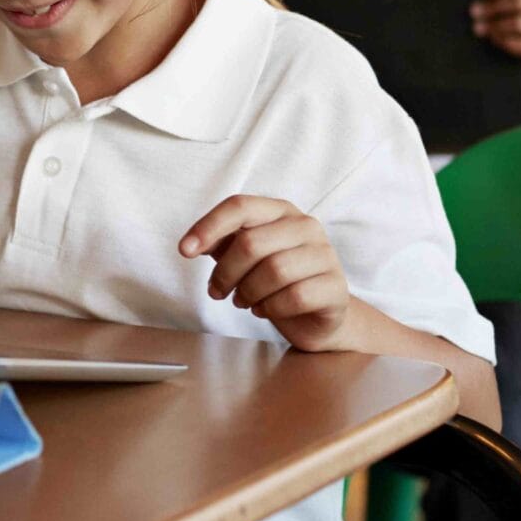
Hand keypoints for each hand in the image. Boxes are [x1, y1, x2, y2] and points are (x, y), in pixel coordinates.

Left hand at [180, 195, 353, 350]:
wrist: (316, 314)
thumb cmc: (274, 281)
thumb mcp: (243, 257)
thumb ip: (221, 244)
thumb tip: (192, 244)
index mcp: (280, 211)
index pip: (240, 206)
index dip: (208, 227)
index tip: (184, 251)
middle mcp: (306, 226)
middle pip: (251, 243)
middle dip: (225, 273)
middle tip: (217, 292)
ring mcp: (326, 255)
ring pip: (274, 271)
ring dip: (247, 292)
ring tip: (243, 301)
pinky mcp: (335, 287)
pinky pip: (294, 297)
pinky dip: (270, 308)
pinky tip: (264, 310)